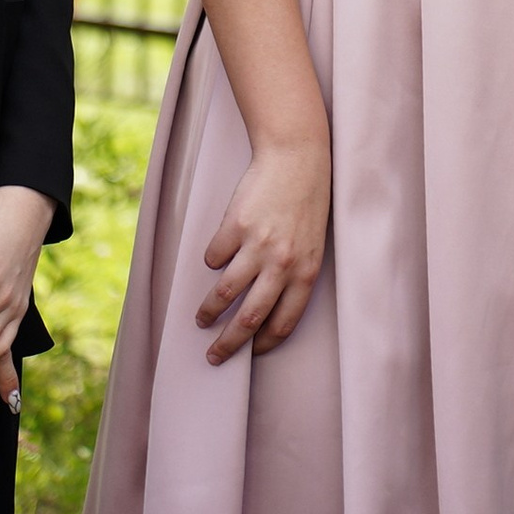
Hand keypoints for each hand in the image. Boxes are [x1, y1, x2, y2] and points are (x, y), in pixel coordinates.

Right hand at [197, 140, 327, 364]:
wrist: (297, 158)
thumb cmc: (307, 203)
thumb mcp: (312, 244)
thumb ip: (293, 275)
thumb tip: (264, 308)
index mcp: (305, 272)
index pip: (283, 323)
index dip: (264, 343)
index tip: (250, 352)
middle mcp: (281, 264)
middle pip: (249, 318)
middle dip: (228, 344)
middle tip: (214, 356)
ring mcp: (256, 246)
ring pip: (224, 293)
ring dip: (209, 311)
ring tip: (201, 318)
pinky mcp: (235, 227)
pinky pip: (214, 256)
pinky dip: (212, 261)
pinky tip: (216, 257)